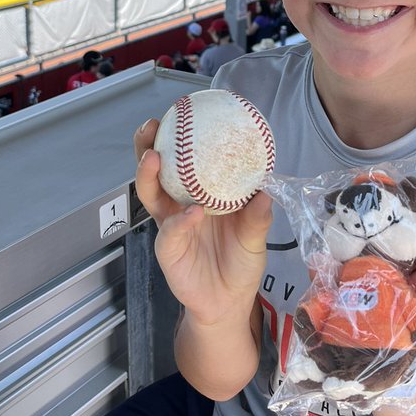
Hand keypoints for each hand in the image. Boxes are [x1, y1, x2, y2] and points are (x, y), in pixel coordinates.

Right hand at [134, 118, 272, 325]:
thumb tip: (267, 189)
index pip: (184, 160)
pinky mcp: (169, 251)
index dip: (177, 137)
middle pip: (156, 171)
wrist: (230, 303)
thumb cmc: (241, 263)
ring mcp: (171, 225)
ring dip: (149, 175)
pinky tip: (190, 214)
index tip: (179, 112)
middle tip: (151, 127)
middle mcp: (180, 204)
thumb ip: (258, 216)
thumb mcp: (256, 237)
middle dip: (148, 146)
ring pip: (151, 195)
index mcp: (200, 193)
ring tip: (154, 158)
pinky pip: (170, 232)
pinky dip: (180, 222)